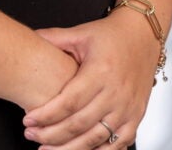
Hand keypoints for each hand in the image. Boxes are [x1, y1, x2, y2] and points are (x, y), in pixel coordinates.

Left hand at [20, 10, 160, 147]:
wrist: (142, 36)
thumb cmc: (112, 35)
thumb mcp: (81, 33)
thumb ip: (55, 38)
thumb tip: (32, 37)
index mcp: (100, 71)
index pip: (69, 102)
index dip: (47, 114)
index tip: (28, 119)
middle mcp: (115, 93)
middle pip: (79, 124)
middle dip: (52, 134)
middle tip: (32, 135)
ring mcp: (127, 108)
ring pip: (96, 139)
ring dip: (70, 149)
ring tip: (47, 149)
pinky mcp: (136, 117)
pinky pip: (118, 144)